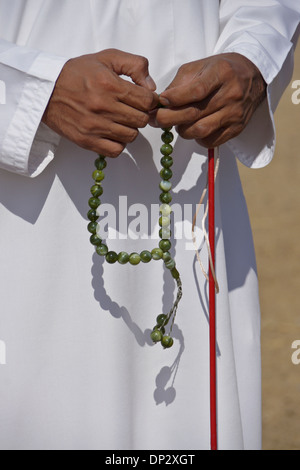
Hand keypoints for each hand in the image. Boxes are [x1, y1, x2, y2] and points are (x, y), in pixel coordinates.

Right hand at [42, 49, 158, 156]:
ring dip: (130, 129)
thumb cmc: (78, 73)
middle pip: (141, 120)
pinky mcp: (87, 141)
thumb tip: (151, 88)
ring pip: (131, 136)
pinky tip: (113, 133)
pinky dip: (118, 144)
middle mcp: (103, 107)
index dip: (150, 100)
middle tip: (132, 109)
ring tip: (121, 120)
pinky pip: (116, 150)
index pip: (147, 100)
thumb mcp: (106, 58)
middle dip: (141, 114)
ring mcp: (95, 126)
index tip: (144, 99)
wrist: (46, 90)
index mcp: (109, 84)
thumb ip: (134, 65)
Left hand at [154, 53, 266, 147]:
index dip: (175, 99)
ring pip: (200, 131)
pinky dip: (197, 138)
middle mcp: (231, 94)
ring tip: (178, 123)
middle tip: (155, 119)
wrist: (252, 76)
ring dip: (182, 130)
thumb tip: (161, 103)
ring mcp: (235, 114)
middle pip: (193, 114)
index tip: (161, 101)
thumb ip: (179, 84)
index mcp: (221, 73)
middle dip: (168, 119)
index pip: (196, 90)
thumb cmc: (220, 71)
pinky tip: (195, 128)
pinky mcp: (237, 129)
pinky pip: (210, 141)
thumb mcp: (199, 67)